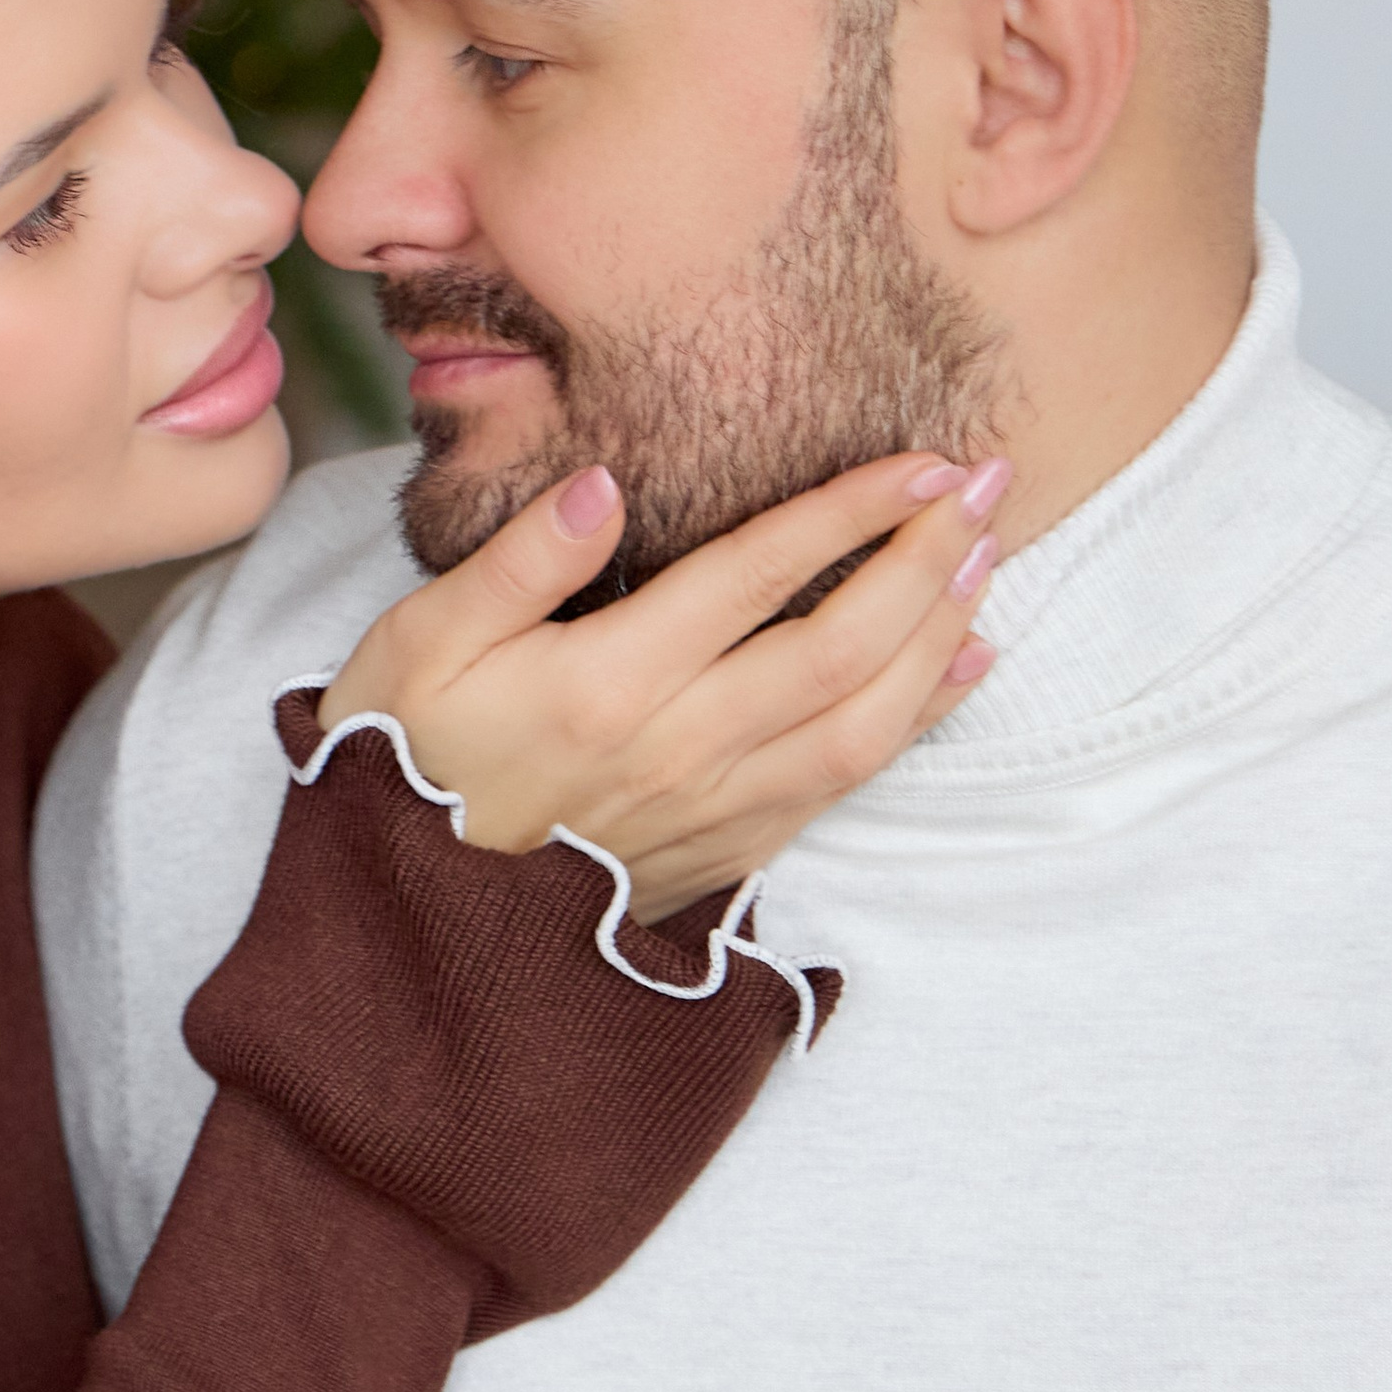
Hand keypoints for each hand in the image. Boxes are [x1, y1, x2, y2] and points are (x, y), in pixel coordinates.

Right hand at [318, 451, 1004, 920]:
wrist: (400, 929)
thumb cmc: (401, 765)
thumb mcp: (417, 647)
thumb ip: (516, 564)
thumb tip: (604, 484)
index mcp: (607, 684)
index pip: (757, 573)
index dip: (851, 511)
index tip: (923, 462)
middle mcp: (679, 751)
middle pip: (842, 646)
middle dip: (928, 559)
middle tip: (991, 483)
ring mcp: (712, 811)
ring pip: (864, 721)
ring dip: (940, 635)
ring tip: (989, 560)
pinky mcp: (725, 854)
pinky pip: (847, 783)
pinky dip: (918, 721)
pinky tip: (959, 668)